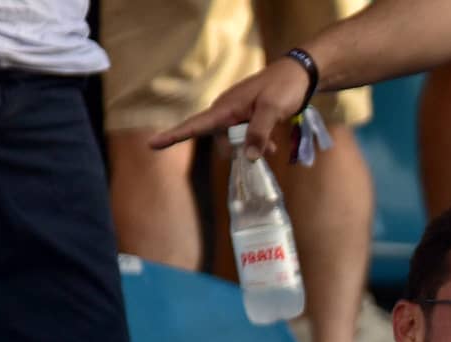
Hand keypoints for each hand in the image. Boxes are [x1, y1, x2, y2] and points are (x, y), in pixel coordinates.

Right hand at [149, 54, 310, 159]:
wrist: (298, 75)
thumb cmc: (283, 88)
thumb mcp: (273, 110)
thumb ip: (259, 133)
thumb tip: (248, 157)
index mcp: (225, 107)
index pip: (195, 124)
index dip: (173, 136)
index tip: (152, 145)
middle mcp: (225, 111)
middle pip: (218, 140)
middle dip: (236, 150)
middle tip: (265, 147)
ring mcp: (236, 114)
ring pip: (233, 141)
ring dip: (249, 148)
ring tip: (272, 149)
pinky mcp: (247, 117)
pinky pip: (244, 136)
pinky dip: (256, 144)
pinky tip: (272, 148)